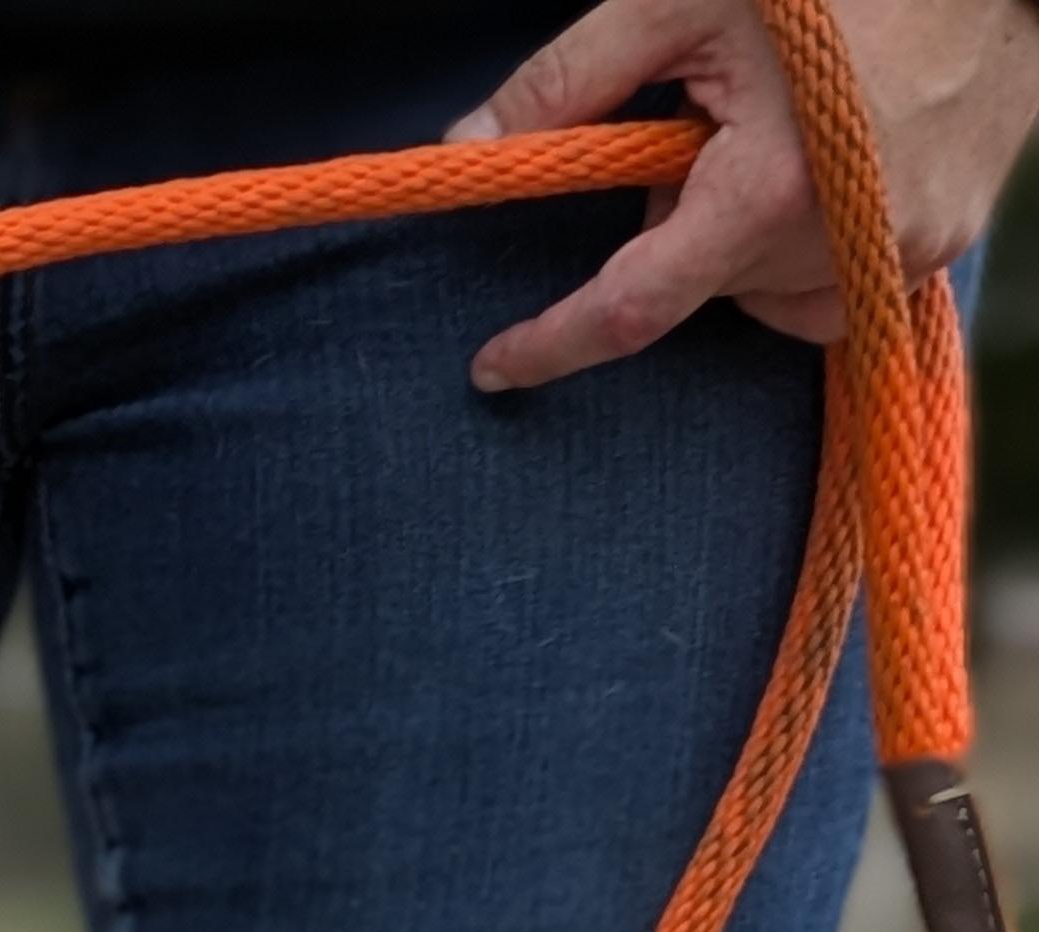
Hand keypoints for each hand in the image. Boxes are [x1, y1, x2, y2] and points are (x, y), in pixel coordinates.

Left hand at [454, 0, 1038, 386]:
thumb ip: (572, 80)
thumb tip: (470, 148)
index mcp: (773, 191)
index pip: (632, 307)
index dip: (552, 343)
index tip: (494, 366)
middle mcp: (846, 244)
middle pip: (703, 286)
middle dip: (679, 221)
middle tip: (708, 123)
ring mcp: (906, 254)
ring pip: (769, 291)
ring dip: (747, 234)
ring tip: (787, 131)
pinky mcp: (946, 244)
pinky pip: (839, 278)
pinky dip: (811, 237)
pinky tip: (835, 160)